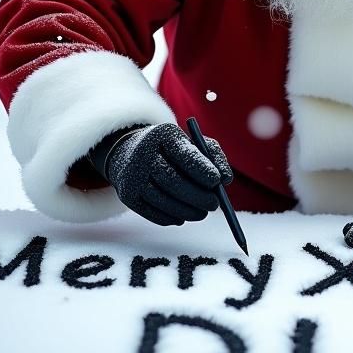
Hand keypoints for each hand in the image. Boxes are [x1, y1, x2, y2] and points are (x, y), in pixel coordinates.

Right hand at [103, 123, 233, 227]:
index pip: (183, 153)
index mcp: (164, 134)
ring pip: (162, 199)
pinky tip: (183, 217)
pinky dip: (170, 218)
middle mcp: (143, 152)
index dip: (200, 169)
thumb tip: (225, 179)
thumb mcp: (194, 143)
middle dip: (196, 195)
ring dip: (186, 211)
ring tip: (202, 213)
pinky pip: (151, 212)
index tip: (217, 182)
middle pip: (171, 179)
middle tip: (215, 205)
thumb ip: (214, 157)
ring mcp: (132, 174)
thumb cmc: (174, 149)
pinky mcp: (127, 194)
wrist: (132, 153)